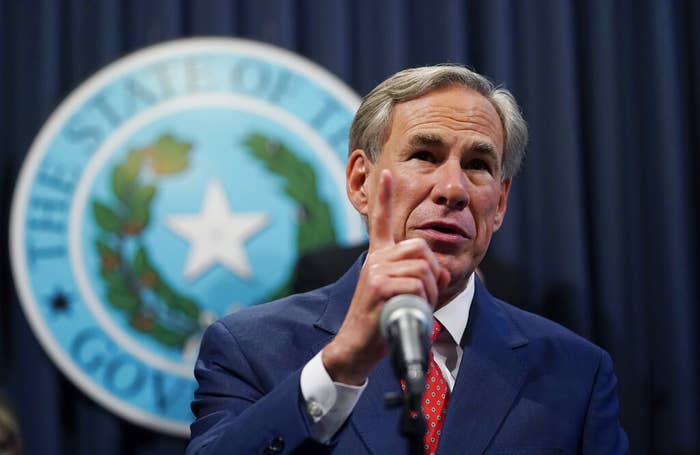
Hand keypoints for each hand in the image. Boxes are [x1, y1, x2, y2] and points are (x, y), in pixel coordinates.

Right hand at [322, 170, 449, 384]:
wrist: (357, 346)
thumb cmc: (380, 322)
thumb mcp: (400, 293)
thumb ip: (418, 277)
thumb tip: (440, 271)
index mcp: (378, 258)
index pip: (381, 222)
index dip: (385, 197)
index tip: (387, 172)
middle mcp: (375, 260)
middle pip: (421, 248)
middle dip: (433, 273)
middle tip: (424, 294)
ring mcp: (376, 271)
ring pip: (422, 267)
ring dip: (429, 290)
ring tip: (414, 306)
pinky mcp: (380, 285)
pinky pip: (417, 284)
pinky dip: (421, 300)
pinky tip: (407, 310)